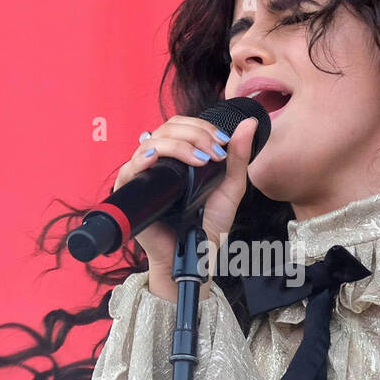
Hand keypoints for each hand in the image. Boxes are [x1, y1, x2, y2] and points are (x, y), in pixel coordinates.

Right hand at [112, 114, 258, 269]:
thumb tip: (249, 123)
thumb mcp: (230, 187)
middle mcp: (160, 162)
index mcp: (179, 157)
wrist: (195, 255)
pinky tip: (156, 159)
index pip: (183, 125)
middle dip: (195, 134)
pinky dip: (142, 159)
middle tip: (215, 152)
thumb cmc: (207, 225)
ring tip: (200, 160)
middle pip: (167, 129)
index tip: (223, 142)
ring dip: (178, 145)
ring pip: (151, 142)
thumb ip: (239, 157)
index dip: (202, 127)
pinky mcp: (130, 193)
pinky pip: (129, 169)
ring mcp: (144, 176)